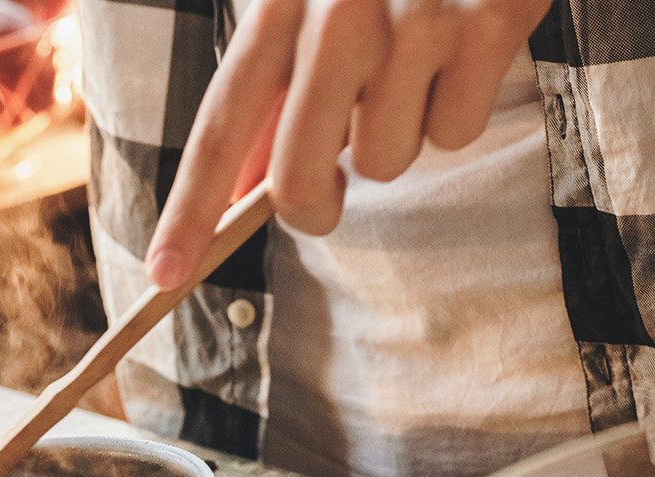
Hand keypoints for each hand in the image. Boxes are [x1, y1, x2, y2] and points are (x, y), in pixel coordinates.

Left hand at [146, 0, 548, 286]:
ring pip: (385, 162)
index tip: (166, 272)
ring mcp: (415, 20)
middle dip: (315, 205)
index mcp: (277, 7)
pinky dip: (459, 107)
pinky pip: (455, 132)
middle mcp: (338, 13)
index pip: (220, 126)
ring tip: (413, 69)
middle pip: (302, 176)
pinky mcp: (487, 25)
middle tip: (332, 190)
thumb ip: (274, 97)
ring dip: (399, 135)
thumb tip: (240, 195)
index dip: (190, 208)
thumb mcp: (308, 10)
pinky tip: (458, 53)